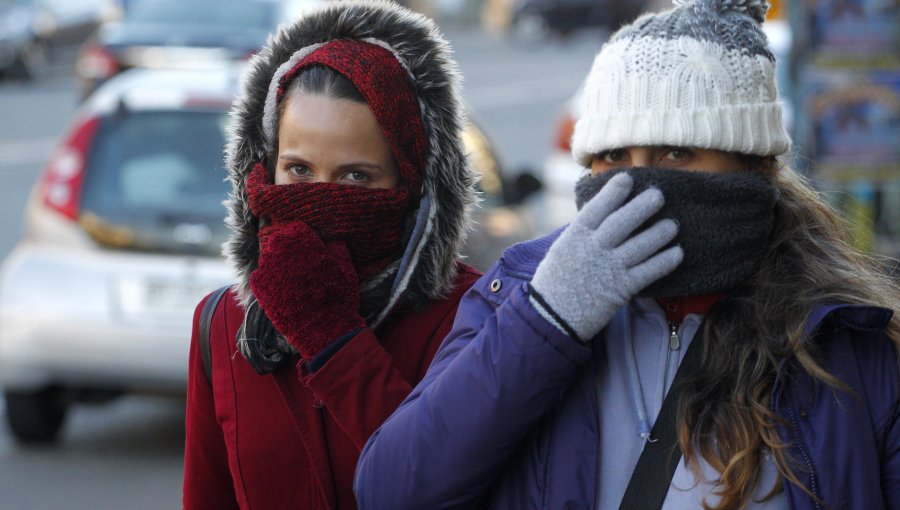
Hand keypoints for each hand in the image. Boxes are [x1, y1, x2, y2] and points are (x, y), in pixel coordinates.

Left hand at [250, 222, 364, 359]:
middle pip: (278, 241)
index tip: (307, 247)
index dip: (302, 238)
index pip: (295, 229)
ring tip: (289, 278)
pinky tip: (280, 288)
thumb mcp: (345, 266)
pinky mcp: (260, 288)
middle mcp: (282, 251)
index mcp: (303, 241)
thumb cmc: (339, 296)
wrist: (325, 328)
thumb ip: (336, 246)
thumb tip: (330, 237)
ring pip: (267, 258)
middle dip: (287, 249)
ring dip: (276, 264)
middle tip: (298, 262)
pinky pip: (258, 276)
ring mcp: (268, 269)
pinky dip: (267, 280)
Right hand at [530, 173, 682, 341]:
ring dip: (660, 233)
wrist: (551, 316)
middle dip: (643, 206)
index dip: (613, 192)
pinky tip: (677, 253)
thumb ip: (582, 234)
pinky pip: (648, 272)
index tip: (628, 179)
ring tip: (673, 224)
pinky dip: (664, 261)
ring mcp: (608, 269)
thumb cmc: (554, 282)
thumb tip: (602, 215)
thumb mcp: (561, 250)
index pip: (597, 208)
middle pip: (622, 222)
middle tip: (658, 195)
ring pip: (641, 245)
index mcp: (575, 236)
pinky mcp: (621, 289)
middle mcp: (593, 249)